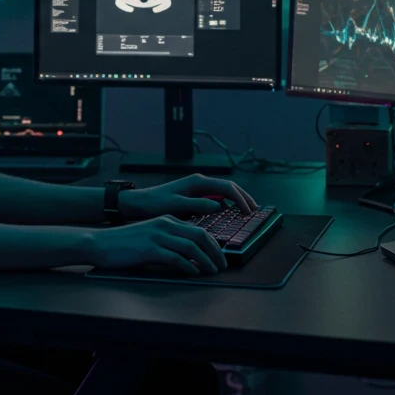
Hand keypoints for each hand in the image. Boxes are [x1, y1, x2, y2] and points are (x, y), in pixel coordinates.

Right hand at [87, 216, 227, 274]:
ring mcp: (157, 236)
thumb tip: (190, 255)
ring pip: (192, 247)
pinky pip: (176, 258)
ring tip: (212, 271)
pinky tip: (194, 273)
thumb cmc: (124, 243)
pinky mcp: (149, 250)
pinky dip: (189, 266)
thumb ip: (169, 240)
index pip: (199, 229)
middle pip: (201, 236)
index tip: (220, 256)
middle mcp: (165, 225)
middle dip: (216, 252)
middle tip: (222, 265)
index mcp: (167, 220)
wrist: (101, 243)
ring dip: (206, 260)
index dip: (214, 244)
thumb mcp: (151, 234)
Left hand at [121, 173, 257, 220]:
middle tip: (256, 210)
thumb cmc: (154, 204)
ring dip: (237, 199)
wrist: (138, 203)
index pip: (227, 187)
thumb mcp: (176, 206)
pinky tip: (230, 212)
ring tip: (248, 210)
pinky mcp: (193, 195)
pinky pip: (216, 197)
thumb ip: (198, 205)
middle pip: (229, 186)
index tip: (249, 211)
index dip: (240, 199)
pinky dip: (227, 203)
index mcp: (197, 182)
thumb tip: (219, 205)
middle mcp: (199, 182)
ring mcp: (197, 188)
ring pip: (224, 191)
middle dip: (244, 197)